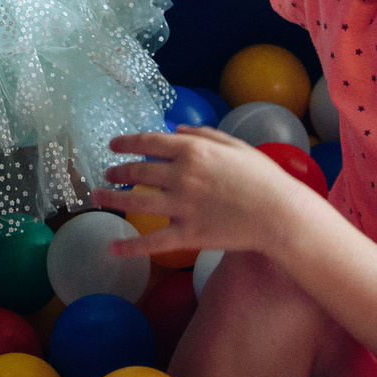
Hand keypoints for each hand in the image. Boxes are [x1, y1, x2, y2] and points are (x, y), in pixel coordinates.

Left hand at [89, 126, 319, 258]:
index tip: (113, 146)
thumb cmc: (263, 177)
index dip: (126, 143)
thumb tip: (176, 129)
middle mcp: (181, 176)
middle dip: (117, 171)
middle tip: (107, 173)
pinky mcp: (188, 235)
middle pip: (137, 172)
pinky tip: (112, 248)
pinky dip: (130, 246)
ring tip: (97, 197)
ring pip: (135, 203)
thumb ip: (204, 134)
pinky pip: (152, 242)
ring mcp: (182, 207)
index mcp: (193, 150)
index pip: (148, 143)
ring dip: (111, 198)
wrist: (280, 214)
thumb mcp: (236, 145)